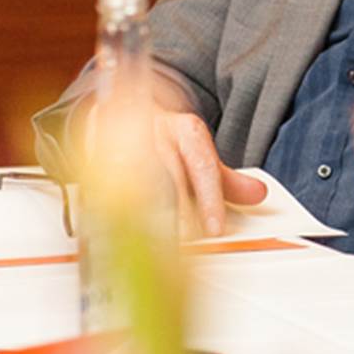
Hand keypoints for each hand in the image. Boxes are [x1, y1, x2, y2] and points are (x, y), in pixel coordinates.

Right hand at [79, 98, 266, 236]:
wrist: (123, 108)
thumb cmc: (165, 139)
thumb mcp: (199, 153)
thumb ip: (228, 179)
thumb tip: (259, 195)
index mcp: (185, 130)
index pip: (202, 164)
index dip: (209, 199)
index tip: (215, 229)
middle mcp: (155, 133)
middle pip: (168, 176)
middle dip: (177, 215)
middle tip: (186, 246)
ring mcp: (123, 142)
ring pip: (133, 182)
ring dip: (144, 217)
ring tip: (156, 246)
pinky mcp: (94, 156)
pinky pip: (101, 188)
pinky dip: (110, 215)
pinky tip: (117, 235)